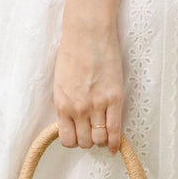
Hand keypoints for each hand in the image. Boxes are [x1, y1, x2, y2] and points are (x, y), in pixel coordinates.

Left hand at [53, 19, 122, 154]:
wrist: (88, 32)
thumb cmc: (72, 51)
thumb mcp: (61, 81)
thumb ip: (67, 101)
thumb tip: (72, 118)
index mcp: (62, 104)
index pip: (67, 139)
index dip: (74, 140)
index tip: (79, 135)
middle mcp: (78, 109)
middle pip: (84, 142)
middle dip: (88, 140)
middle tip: (93, 132)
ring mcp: (97, 105)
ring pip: (99, 139)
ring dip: (101, 140)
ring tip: (103, 132)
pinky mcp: (114, 98)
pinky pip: (115, 129)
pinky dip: (116, 142)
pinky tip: (115, 146)